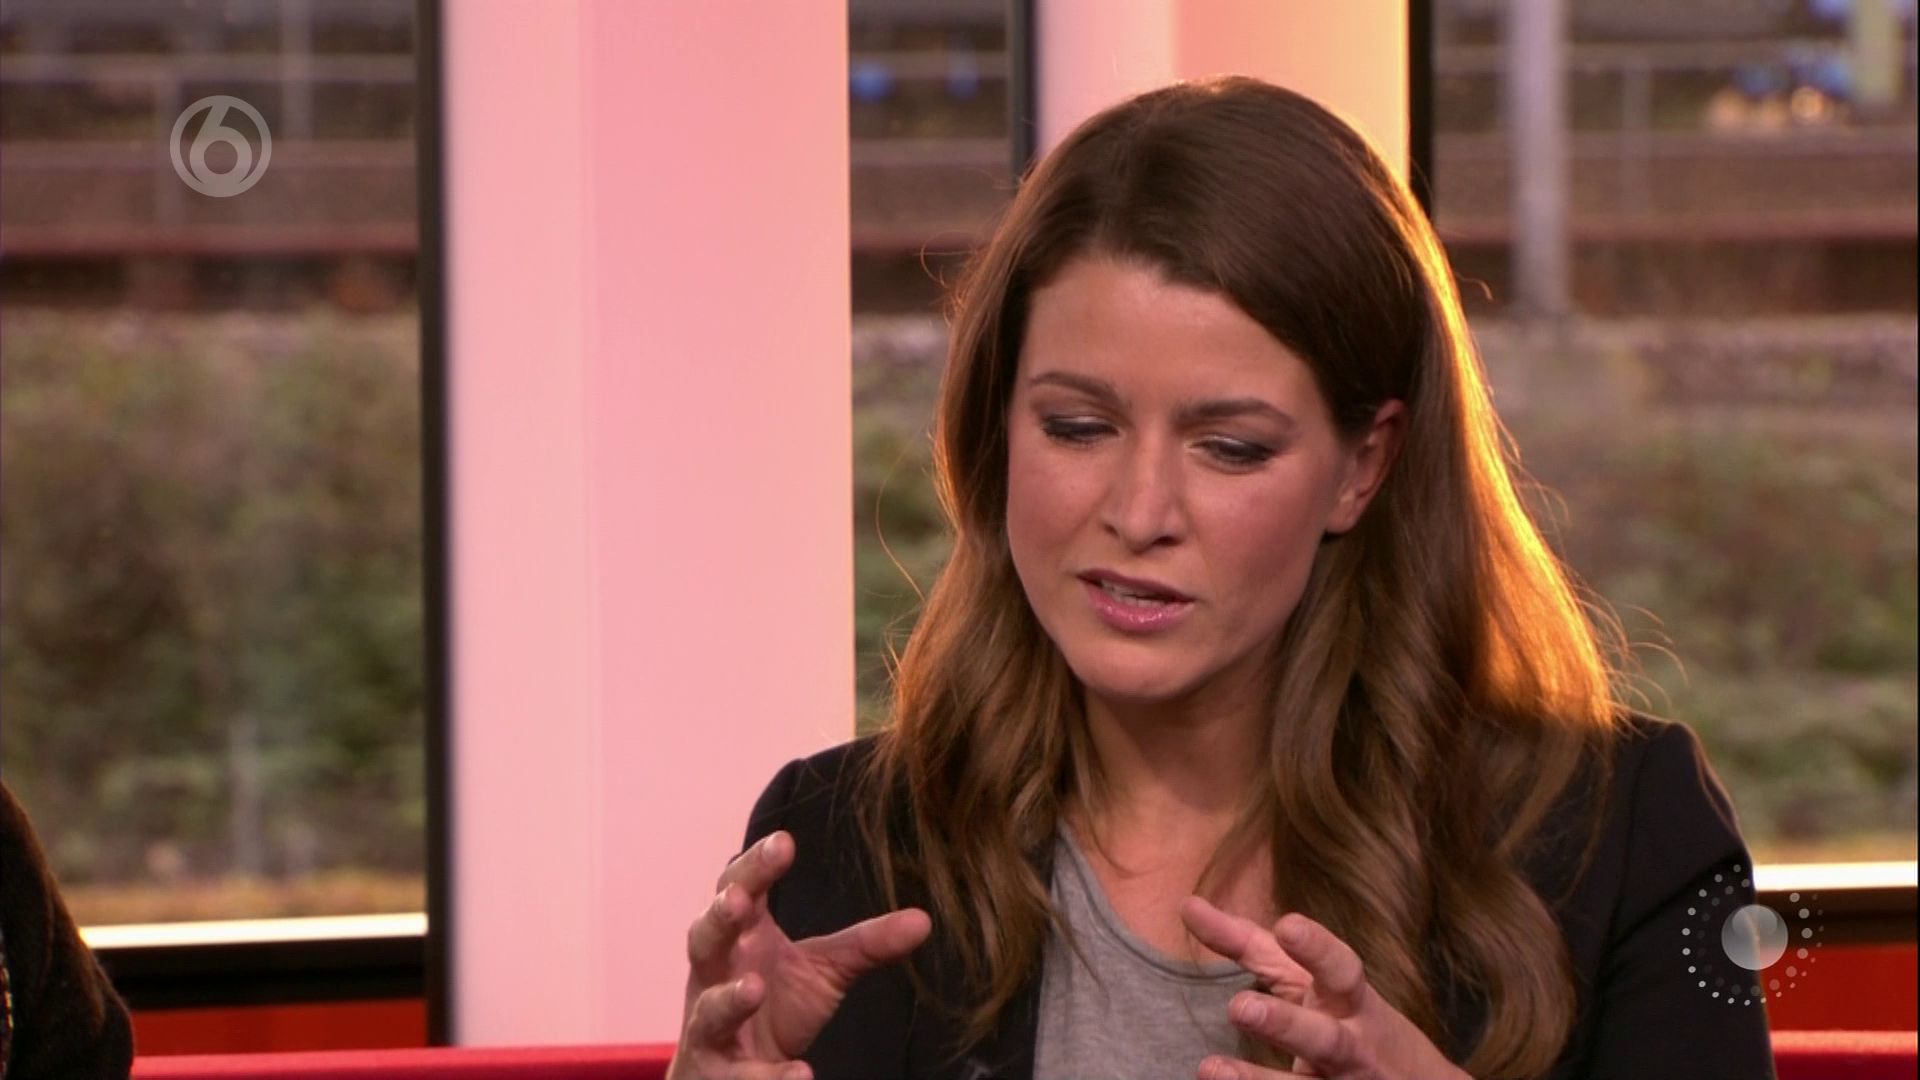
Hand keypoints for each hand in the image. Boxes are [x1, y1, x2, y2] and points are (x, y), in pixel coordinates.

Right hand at [666, 830, 932, 1079]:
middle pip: (705, 938)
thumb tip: (924, 920)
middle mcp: (715, 976)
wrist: (735, 1076)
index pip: (740, 890)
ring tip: (755, 988)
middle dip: (718, 917)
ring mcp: (708, 1027)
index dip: (756, 866)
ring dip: (728, 999)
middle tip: (739, 900)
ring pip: (708, 1010)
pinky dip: (767, 1078)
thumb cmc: (775, 1008)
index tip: (784, 842)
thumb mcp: (823, 971)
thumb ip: (865, 945)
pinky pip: (735, 1077)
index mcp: (741, 938)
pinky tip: (801, 1074)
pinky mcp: (715, 1075)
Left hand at [1180, 898, 1470, 1079]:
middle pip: (1325, 1037)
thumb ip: (1249, 945)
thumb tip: (1189, 905)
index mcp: (1351, 1002)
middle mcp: (1353, 1046)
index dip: (1318, 948)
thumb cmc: (1346, 1018)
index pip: (1341, 970)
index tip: (1289, 925)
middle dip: (1286, 1023)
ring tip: (1210, 1068)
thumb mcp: (1307, 979)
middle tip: (1239, 1007)